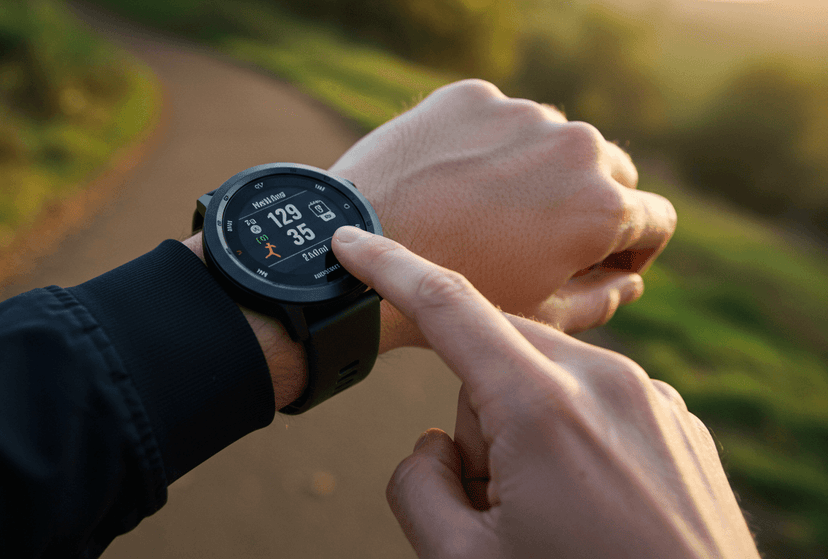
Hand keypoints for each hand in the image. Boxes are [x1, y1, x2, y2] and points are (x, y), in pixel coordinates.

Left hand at [330, 79, 675, 340]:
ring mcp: (521, 113)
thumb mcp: (535, 318)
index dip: (633, 249)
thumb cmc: (447, 304)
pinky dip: (486, 148)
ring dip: (536, 171)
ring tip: (484, 212)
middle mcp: (575, 147)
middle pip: (611, 172)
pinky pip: (498, 121)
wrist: (354, 252)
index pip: (656, 219)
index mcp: (603, 208)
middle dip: (588, 204)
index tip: (602, 262)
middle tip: (539, 238)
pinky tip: (450, 184)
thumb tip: (630, 280)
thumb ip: (601, 300)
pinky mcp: (471, 95)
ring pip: (551, 142)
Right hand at [332, 228, 757, 558]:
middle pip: (494, 352)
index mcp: (542, 407)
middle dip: (473, 412)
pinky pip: (596, 399)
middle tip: (493, 498)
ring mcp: (651, 399)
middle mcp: (605, 382)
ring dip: (524, 427)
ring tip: (551, 511)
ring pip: (545, 376)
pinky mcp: (678, 420)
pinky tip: (594, 504)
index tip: (350, 241)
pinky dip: (573, 436)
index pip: (445, 306)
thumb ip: (418, 486)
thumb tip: (434, 447)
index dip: (386, 267)